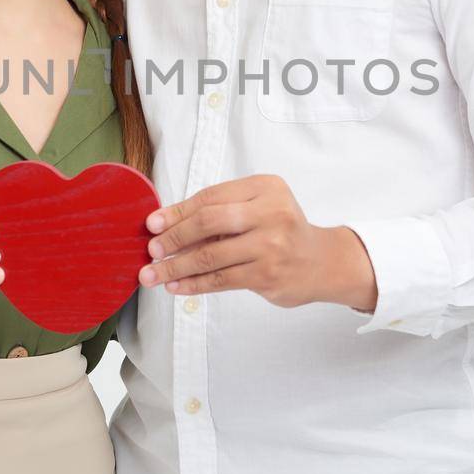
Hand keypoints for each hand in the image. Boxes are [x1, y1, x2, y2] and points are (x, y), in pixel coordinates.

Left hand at [137, 173, 378, 312]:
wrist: (321, 262)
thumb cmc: (281, 231)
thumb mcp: (258, 207)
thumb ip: (221, 211)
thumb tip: (167, 225)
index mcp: (266, 187)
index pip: (211, 197)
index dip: (178, 211)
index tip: (153, 224)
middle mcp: (271, 213)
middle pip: (209, 222)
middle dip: (174, 237)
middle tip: (151, 249)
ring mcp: (271, 246)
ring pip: (211, 256)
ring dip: (176, 266)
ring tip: (153, 274)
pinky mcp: (268, 275)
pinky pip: (221, 280)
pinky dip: (194, 284)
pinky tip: (176, 286)